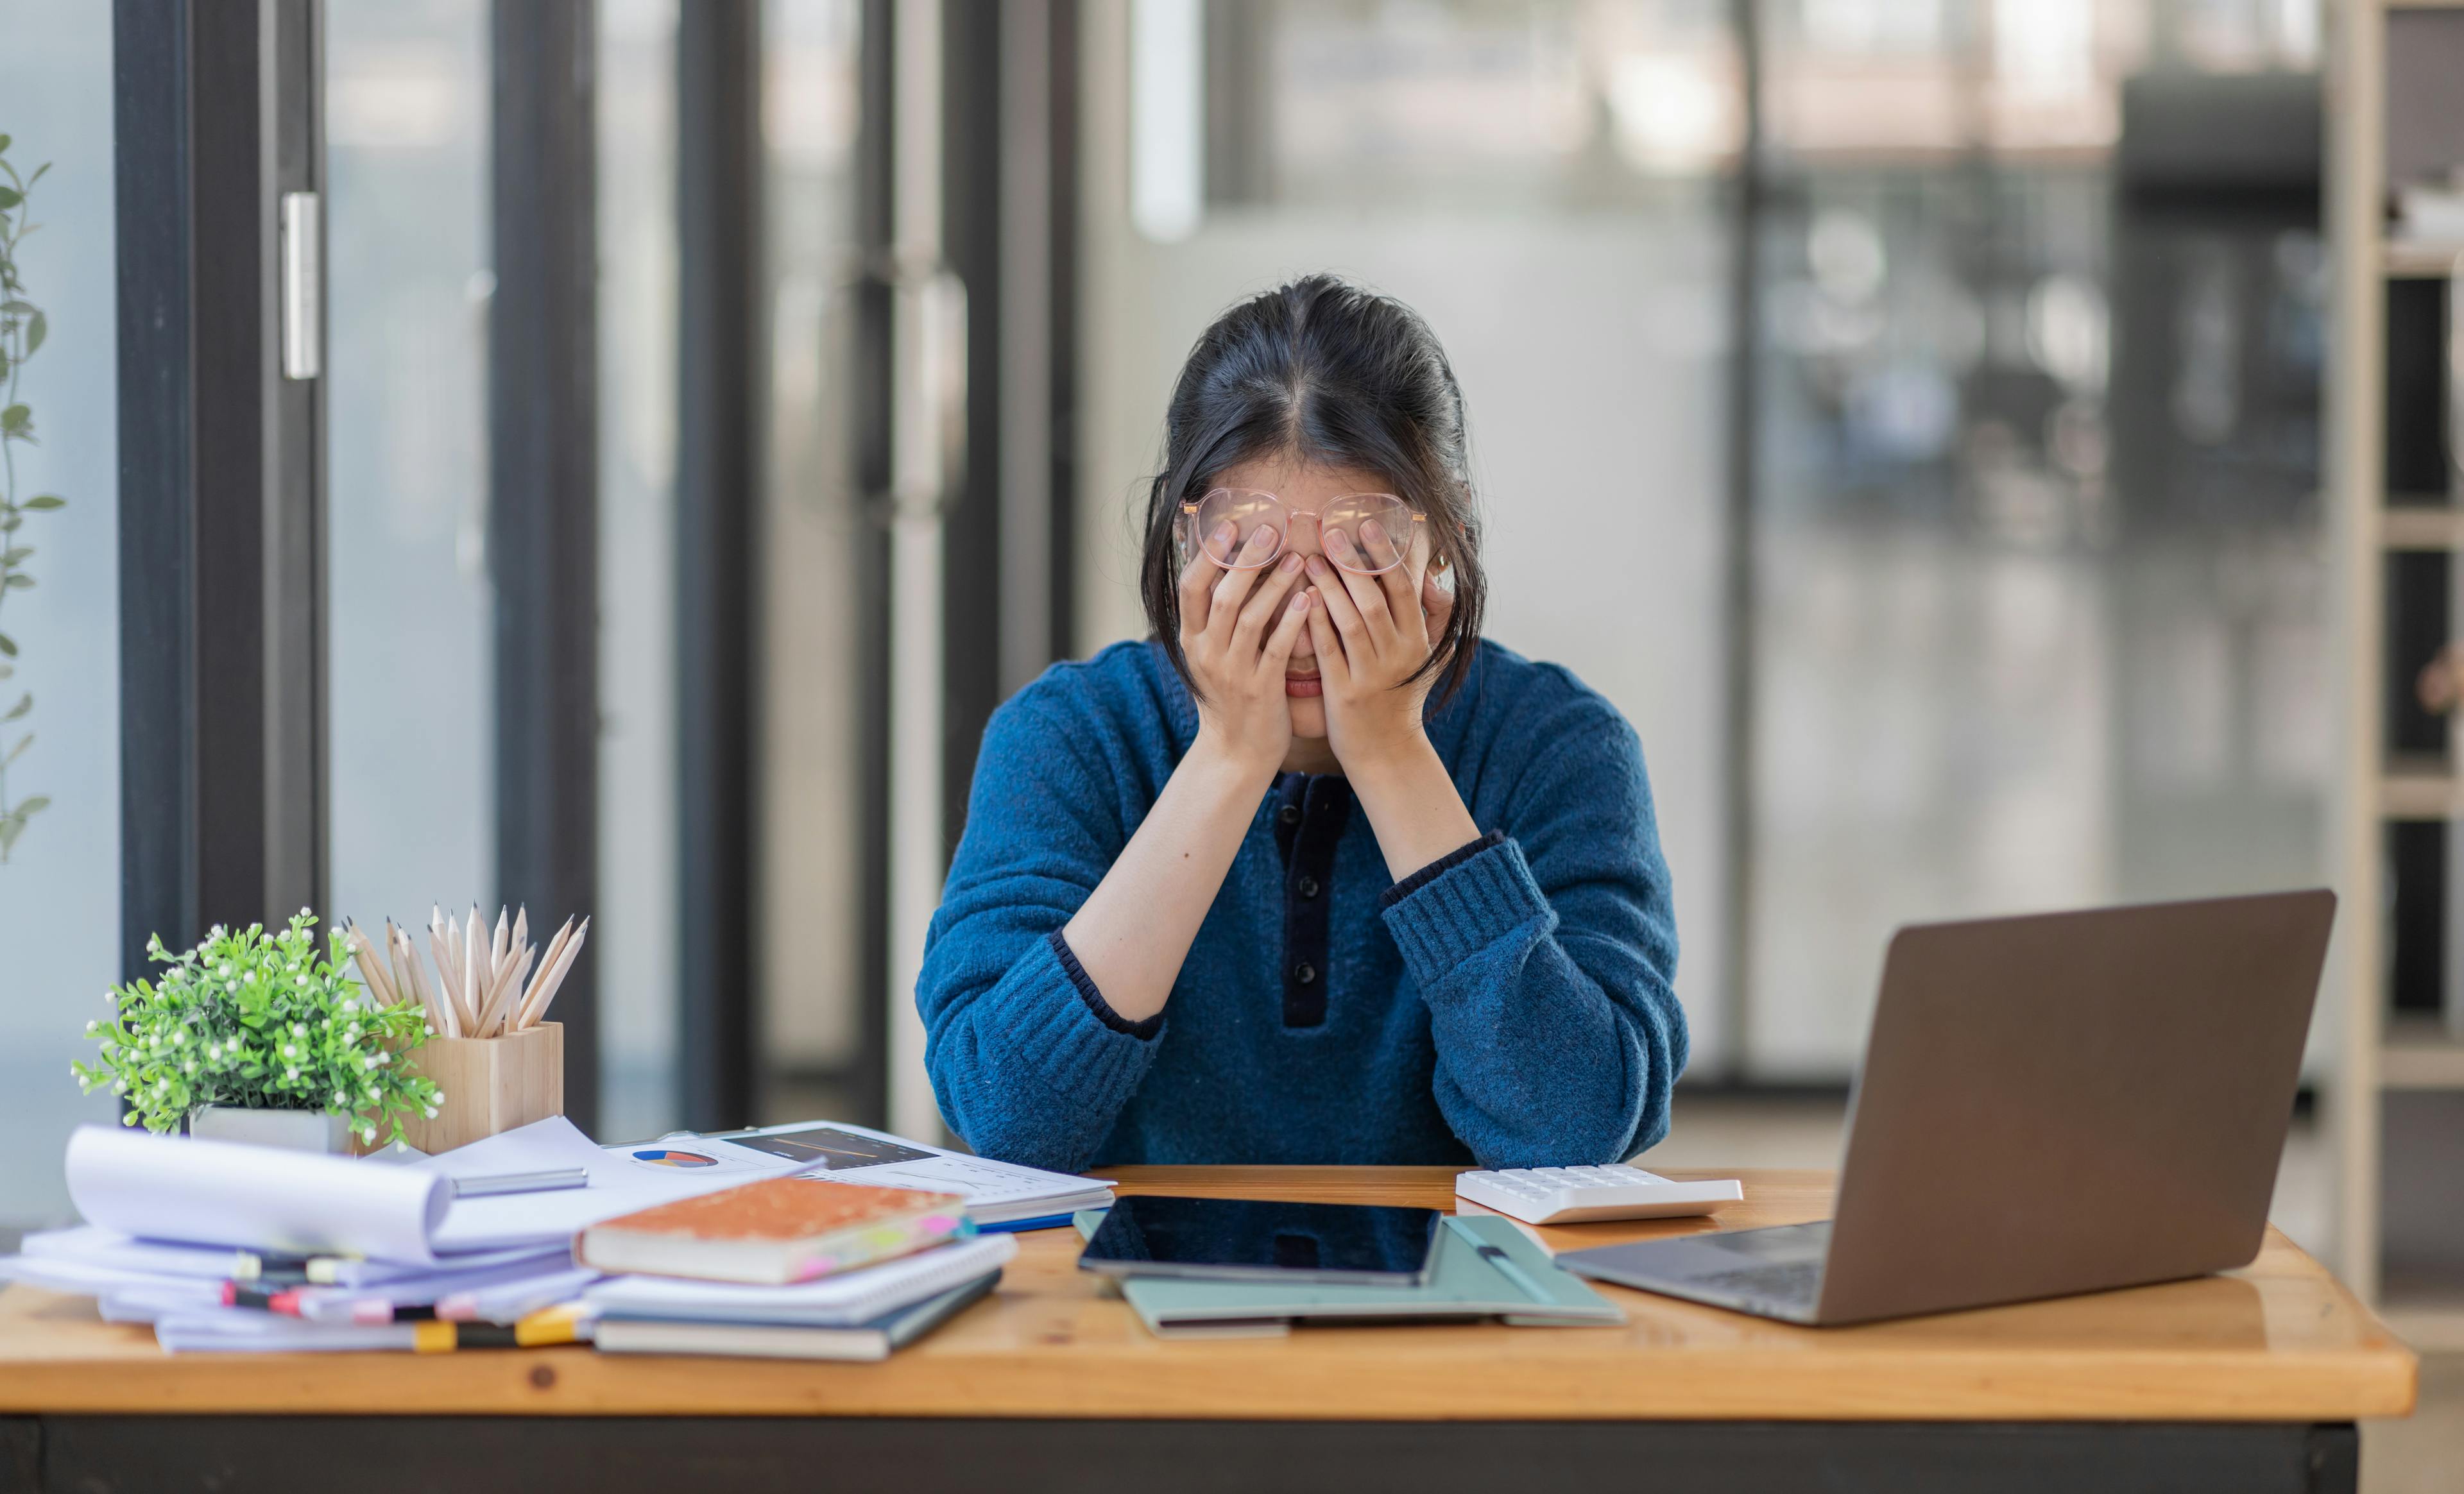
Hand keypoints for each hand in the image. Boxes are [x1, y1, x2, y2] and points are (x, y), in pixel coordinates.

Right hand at [1179, 521, 1315, 772]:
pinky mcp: (1260, 689)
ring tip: (1298, 558)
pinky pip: (1276, 648)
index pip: (1189, 588)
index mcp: (1191, 640)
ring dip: (1275, 585)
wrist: (1236, 752)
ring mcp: (1232, 672)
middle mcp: (1206, 653)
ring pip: (1250, 618)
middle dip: (1247, 560)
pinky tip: (1310, 599)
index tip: (1228, 526)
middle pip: (1222, 596)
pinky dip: (1292, 621)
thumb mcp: (1211, 655)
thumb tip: (1231, 566)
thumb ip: (1215, 618)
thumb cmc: (1230, 696)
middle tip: (1271, 531)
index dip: (1208, 555)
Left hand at [1303, 520, 1456, 775]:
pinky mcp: (1344, 693)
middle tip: (1331, 533)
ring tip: (1310, 559)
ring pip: (1351, 622)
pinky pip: (1328, 651)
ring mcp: (1371, 674)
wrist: (1386, 752)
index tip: (1367, 524)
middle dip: (1354, 564)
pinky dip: (1315, 622)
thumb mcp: (1427, 658)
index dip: (1385, 555)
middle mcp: (1398, 655)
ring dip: (1330, 587)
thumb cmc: (1400, 697)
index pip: (1403, 589)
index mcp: (1418, 641)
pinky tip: (1300, 599)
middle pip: (1376, 600)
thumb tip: (1434, 577)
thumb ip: (1435, 617)